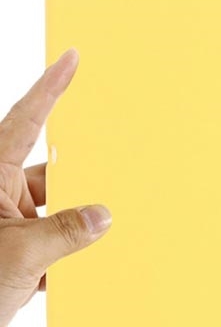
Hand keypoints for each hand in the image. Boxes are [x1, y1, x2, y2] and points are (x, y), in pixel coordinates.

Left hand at [0, 49, 111, 326]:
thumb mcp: (20, 256)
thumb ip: (66, 232)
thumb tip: (102, 215)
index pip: (25, 121)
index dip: (49, 87)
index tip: (69, 58)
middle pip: (47, 173)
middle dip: (77, 184)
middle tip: (105, 184)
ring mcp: (2, 226)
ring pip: (51, 213)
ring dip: (72, 230)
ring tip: (91, 243)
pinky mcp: (10, 253)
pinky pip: (49, 241)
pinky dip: (66, 254)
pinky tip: (79, 268)